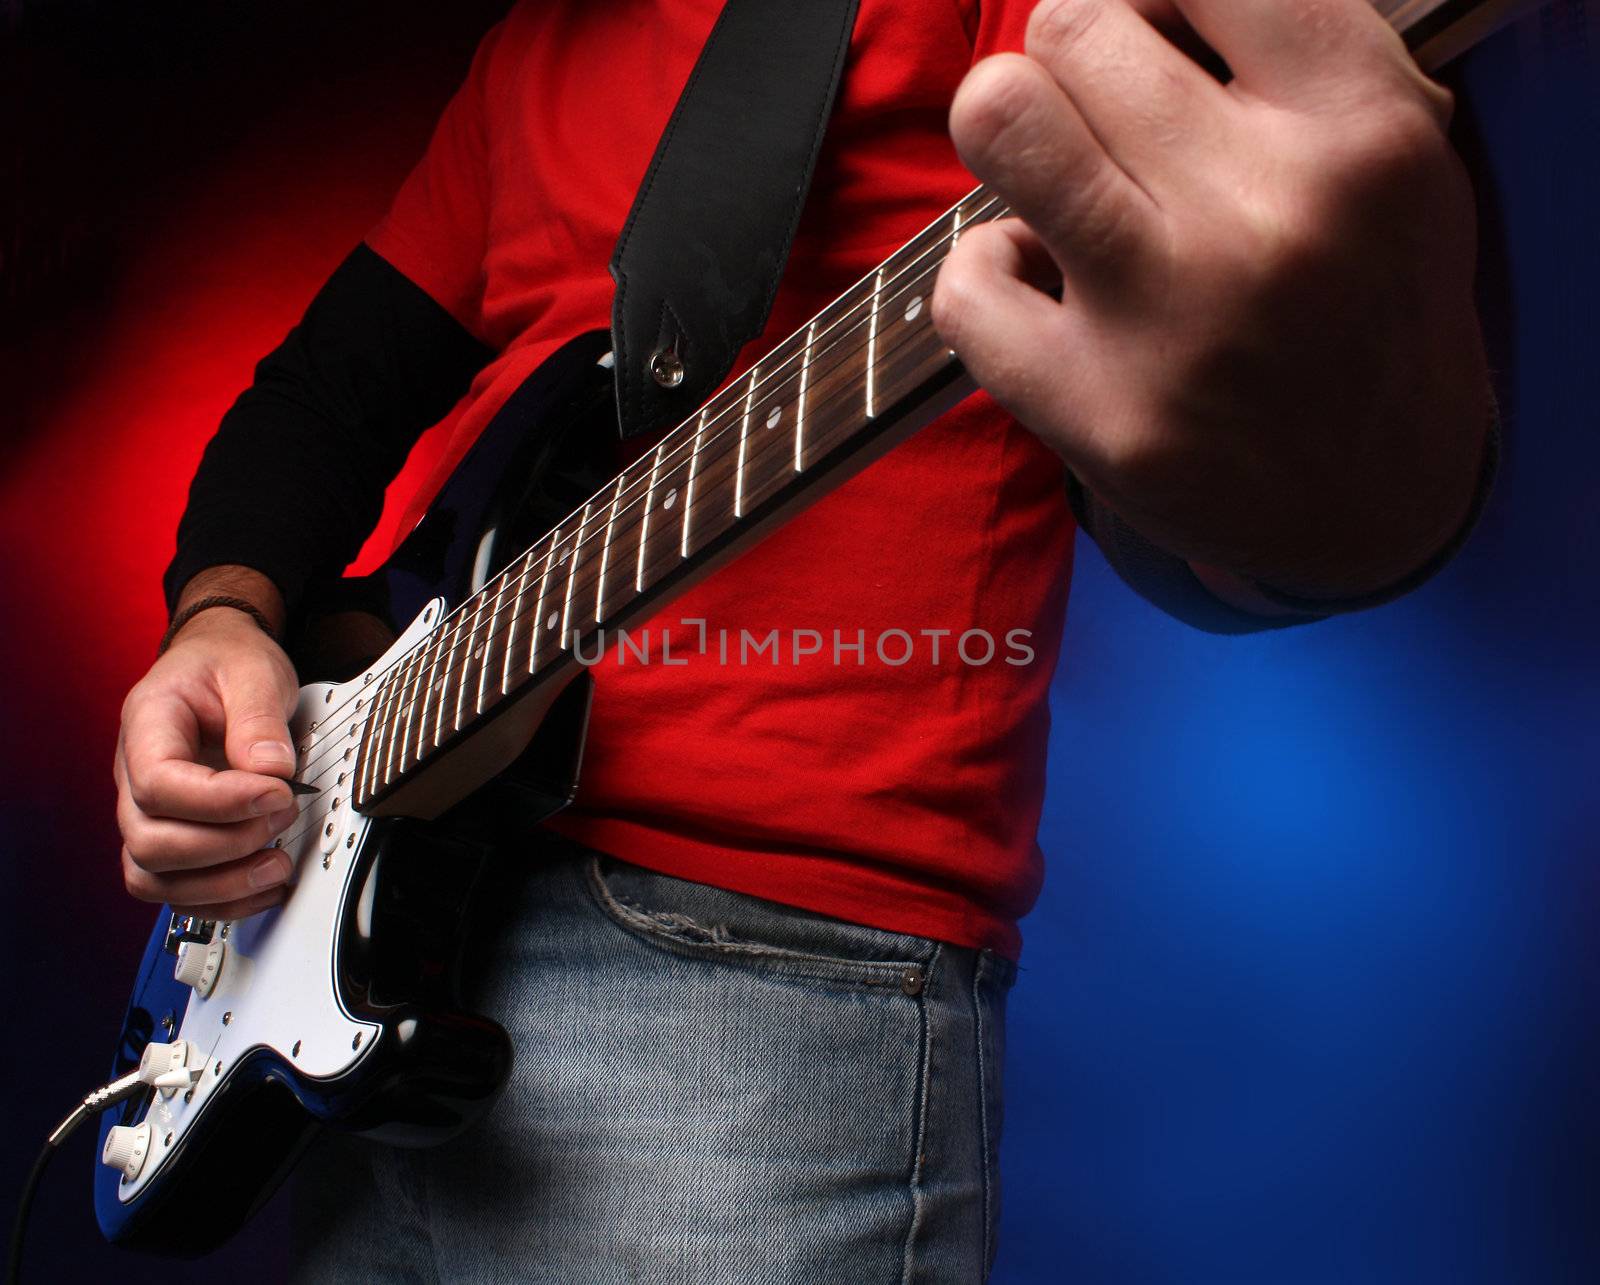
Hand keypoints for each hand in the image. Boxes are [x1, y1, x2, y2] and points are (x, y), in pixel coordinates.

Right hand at [116, 600, 300, 918]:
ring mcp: (148, 813)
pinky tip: (264, 886)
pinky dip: (221, 901)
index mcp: (146, 727)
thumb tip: (270, 769)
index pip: (158, 784)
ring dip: (222, 885)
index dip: (219, 802)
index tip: (276, 792)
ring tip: (278, 862)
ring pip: (154, 878)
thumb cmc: (226, 665)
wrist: (218, 665)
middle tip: (283, 816)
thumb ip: (259, 717)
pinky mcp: (173, 837)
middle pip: (149, 843)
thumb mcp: (252, 671)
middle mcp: (134, 776)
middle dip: (225, 845)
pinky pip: (176, 890)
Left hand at [934, 0, 1491, 596]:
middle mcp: (1272, 213)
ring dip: (1008, 137)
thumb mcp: (1386, 157)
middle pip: (1072, 27)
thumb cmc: (1366, 311)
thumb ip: (1280, 55)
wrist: (1375, 506)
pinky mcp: (1098, 412)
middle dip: (1069, 67)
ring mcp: (1175, 317)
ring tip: (1053, 183)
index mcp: (1363, 129)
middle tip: (1099, 127)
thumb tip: (1127, 2)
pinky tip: (1043, 296)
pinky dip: (986, 277)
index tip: (1152, 48)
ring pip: (999, 118)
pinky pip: (964, 280)